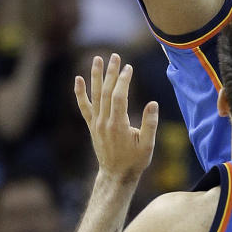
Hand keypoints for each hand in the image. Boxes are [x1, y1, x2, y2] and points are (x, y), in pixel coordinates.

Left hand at [75, 54, 158, 180]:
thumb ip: (150, 124)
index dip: (123, 81)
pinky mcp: (92, 126)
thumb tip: (153, 103)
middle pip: (106, 92)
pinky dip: (80, 93)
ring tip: (98, 59)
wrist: (116, 175)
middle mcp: (104, 122)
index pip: (119, 97)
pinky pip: (84, 106)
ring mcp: (96, 123)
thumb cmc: (135, 160)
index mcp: (118, 125)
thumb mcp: (148, 145)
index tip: (129, 67)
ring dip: (96, 76)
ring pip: (95, 95)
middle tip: (115, 56)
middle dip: (111, 73)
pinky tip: (78, 79)